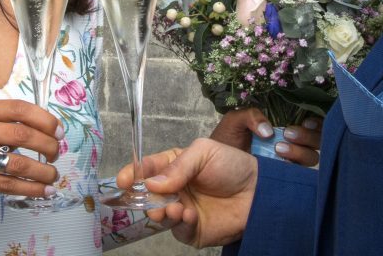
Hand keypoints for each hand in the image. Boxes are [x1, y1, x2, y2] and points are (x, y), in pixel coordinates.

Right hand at [0, 98, 61, 229]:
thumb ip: (5, 124)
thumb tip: (48, 131)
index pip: (18, 108)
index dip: (44, 119)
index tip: (58, 131)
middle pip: (21, 134)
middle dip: (47, 145)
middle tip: (56, 154)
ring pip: (17, 163)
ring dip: (42, 171)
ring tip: (53, 175)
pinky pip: (8, 184)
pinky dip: (31, 188)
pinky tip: (43, 190)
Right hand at [116, 138, 257, 247]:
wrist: (259, 191)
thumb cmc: (233, 165)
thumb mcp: (204, 152)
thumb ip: (177, 166)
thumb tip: (150, 183)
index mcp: (174, 167)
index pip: (147, 170)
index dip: (132, 174)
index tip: (123, 180)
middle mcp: (175, 189)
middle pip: (148, 196)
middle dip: (144, 198)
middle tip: (149, 199)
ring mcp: (182, 210)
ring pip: (160, 215)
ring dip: (161, 212)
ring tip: (173, 208)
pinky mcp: (193, 230)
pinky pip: (178, 231)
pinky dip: (179, 224)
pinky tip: (188, 215)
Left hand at [210, 109, 322, 166]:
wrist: (214, 167)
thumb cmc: (226, 141)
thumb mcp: (235, 121)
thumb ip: (251, 116)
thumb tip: (269, 131)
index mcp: (283, 128)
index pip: (311, 124)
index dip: (315, 123)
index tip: (306, 122)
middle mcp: (292, 145)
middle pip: (317, 141)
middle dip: (308, 137)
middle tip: (288, 134)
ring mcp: (290, 164)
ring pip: (312, 158)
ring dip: (301, 152)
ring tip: (278, 150)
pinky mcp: (285, 179)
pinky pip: (301, 177)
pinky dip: (297, 171)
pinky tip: (283, 165)